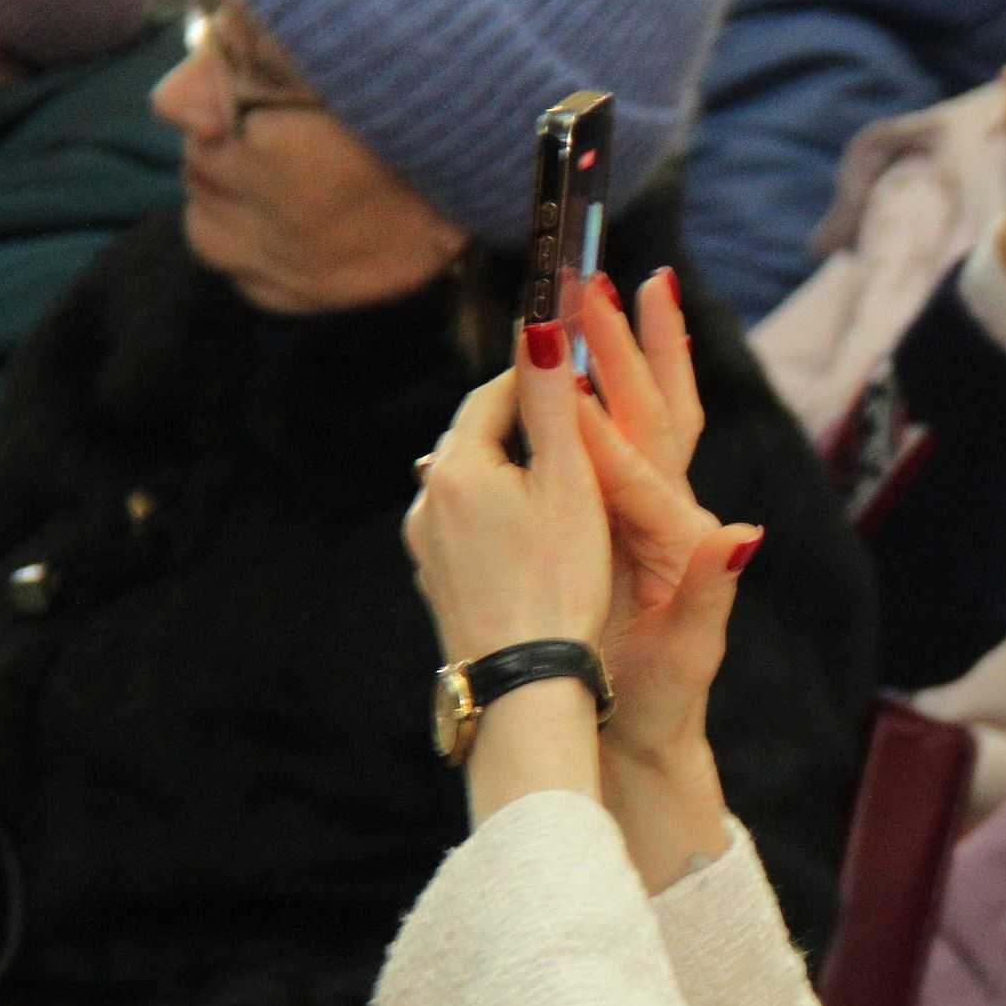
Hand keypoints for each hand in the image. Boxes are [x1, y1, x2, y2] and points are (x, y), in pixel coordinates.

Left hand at [405, 324, 614, 672]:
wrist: (525, 683)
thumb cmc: (560, 582)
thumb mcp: (570, 482)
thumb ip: (554, 400)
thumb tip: (541, 322)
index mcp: (457, 466)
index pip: (495, 393)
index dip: (541, 376)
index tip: (579, 369)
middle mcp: (427, 498)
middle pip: (480, 437)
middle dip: (525, 424)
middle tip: (579, 424)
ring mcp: (425, 543)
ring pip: (473, 483)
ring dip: (512, 472)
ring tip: (564, 484)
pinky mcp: (436, 578)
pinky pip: (468, 526)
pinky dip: (500, 517)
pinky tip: (536, 538)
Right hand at [569, 271, 760, 761]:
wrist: (649, 734)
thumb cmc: (665, 700)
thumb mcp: (689, 652)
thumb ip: (712, 593)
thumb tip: (741, 536)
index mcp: (678, 536)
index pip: (640, 466)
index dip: (603, 423)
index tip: (570, 373)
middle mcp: (671, 513)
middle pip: (653, 411)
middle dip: (631, 345)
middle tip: (606, 279)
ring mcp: (649, 513)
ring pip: (639, 415)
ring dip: (623, 352)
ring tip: (605, 291)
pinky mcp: (624, 523)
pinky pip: (612, 444)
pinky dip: (598, 395)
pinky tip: (575, 363)